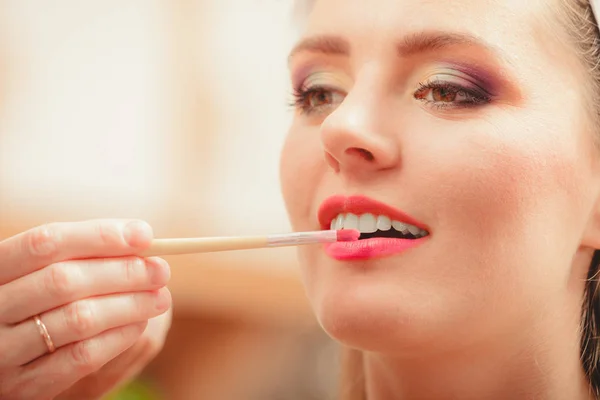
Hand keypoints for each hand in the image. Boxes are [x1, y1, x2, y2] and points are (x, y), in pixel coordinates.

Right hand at [0, 220, 171, 399]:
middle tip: (162, 270)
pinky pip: (81, 357)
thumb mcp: (46, 276)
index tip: (145, 235)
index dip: (99, 236)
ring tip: (161, 297)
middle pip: (64, 280)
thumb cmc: (40, 306)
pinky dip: (119, 336)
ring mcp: (4, 351)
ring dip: (130, 304)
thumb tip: (142, 240)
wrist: (15, 364)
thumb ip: (84, 257)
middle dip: (123, 272)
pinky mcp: (26, 385)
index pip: (47, 242)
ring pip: (78, 318)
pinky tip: (141, 324)